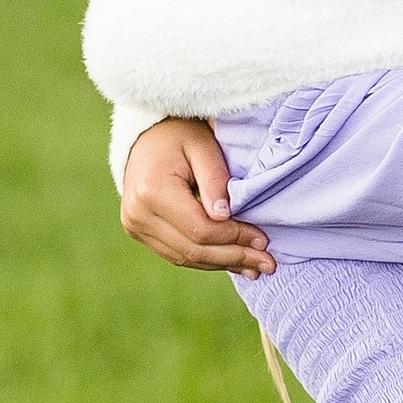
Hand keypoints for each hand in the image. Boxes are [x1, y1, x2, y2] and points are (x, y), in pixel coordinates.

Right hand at [119, 118, 275, 273]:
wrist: (145, 136)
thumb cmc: (180, 135)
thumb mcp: (203, 147)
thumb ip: (215, 180)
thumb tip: (225, 216)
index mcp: (153, 191)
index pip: (201, 229)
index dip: (235, 238)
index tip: (263, 240)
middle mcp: (138, 214)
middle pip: (193, 249)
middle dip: (234, 257)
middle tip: (268, 264)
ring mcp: (135, 225)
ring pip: (185, 258)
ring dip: (222, 264)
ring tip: (254, 267)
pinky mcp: (138, 231)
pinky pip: (175, 254)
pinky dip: (205, 260)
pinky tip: (231, 262)